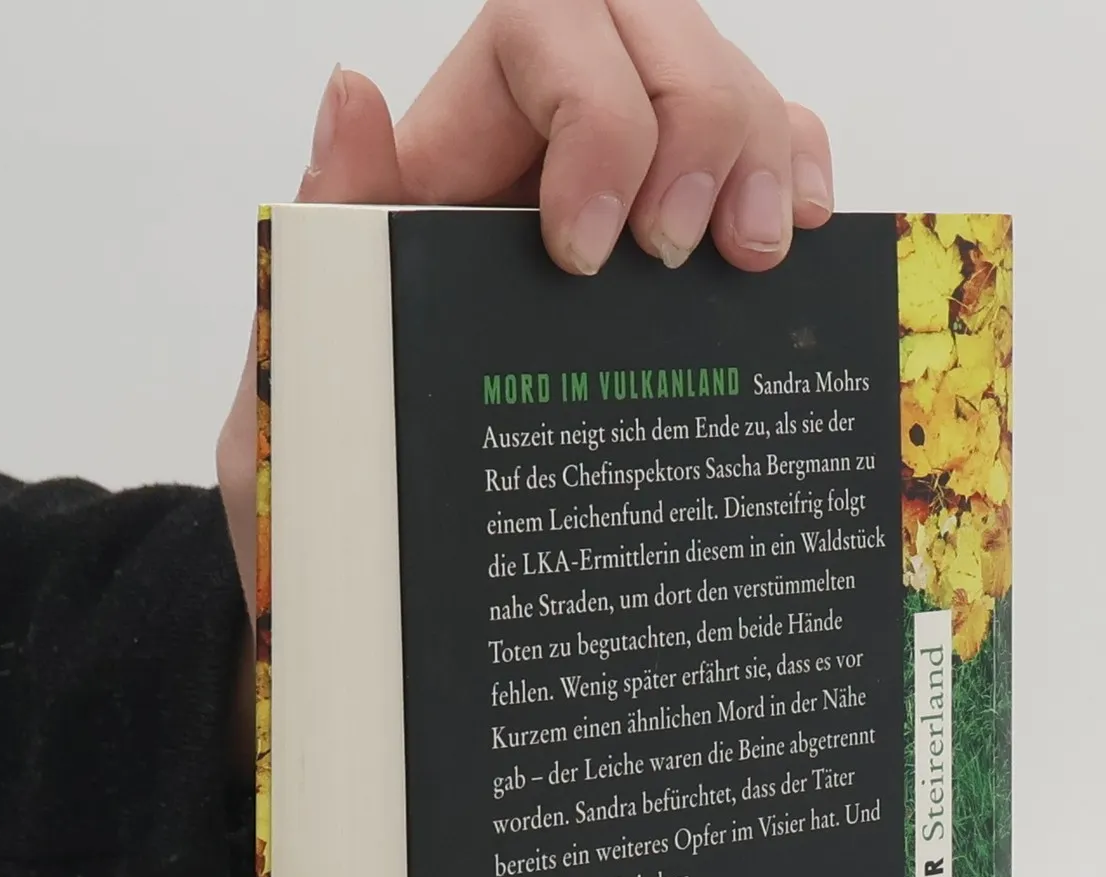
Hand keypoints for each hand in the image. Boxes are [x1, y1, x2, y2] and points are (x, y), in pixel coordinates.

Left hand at [217, 2, 834, 648]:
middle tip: (681, 258)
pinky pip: (766, 151)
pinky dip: (799, 167)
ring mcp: (628, 189)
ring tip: (752, 261)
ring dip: (760, 144)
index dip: (593, 108)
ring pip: (720, 75)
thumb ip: (323, 247)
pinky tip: (796, 242)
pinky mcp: (689, 246)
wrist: (391, 591)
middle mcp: (543, 152)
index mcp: (449, 161)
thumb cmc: (342, 491)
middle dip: (695, 121)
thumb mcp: (305, 382)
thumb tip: (350, 91)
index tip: (586, 252)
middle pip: (649, 27)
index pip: (539, 28)